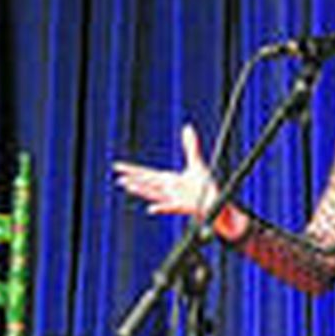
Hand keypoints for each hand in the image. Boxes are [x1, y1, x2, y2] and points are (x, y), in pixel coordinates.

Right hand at [114, 126, 246, 238]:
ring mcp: (176, 199)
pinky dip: (162, 208)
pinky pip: (172, 207)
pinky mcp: (185, 207)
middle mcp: (169, 189)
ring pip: (155, 194)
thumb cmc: (206, 187)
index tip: (117, 166)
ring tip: (129, 187)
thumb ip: (191, 146)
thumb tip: (187, 126)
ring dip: (143, 191)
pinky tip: (151, 209)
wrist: (217, 204)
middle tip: (118, 178)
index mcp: (169, 180)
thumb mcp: (197, 163)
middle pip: (148, 182)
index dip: (132, 169)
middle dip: (134, 179)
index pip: (147, 173)